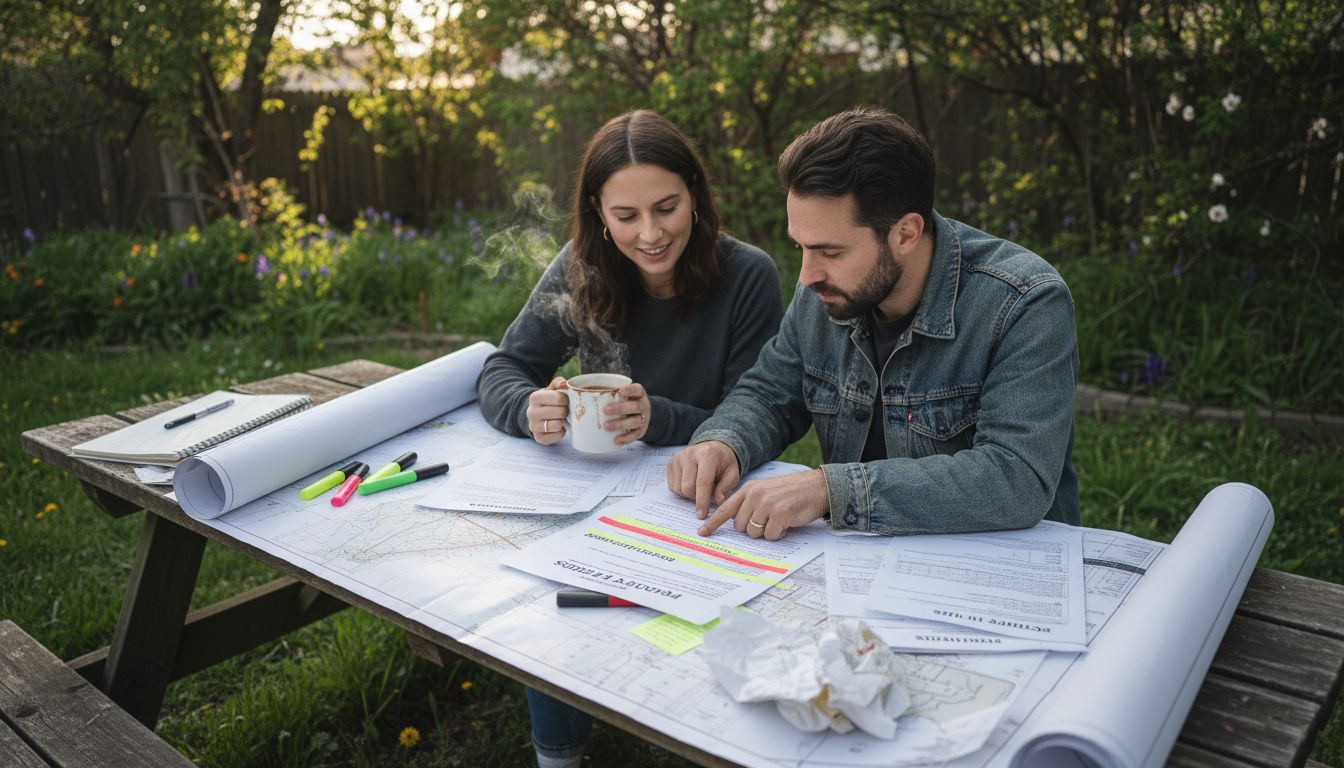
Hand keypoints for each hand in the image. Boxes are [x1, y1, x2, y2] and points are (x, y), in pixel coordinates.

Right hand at [526, 377, 569, 444]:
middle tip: (564, 410)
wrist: (536, 414)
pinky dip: (561, 432)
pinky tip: (558, 427)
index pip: (559, 398)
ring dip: (563, 422)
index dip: (566, 400)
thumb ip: (558, 382)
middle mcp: (531, 412)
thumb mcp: (551, 389)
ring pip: (558, 425)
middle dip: (565, 411)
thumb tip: (564, 383)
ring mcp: (533, 426)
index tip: (565, 400)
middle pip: (560, 412)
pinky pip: (557, 436)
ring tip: (560, 418)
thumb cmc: (548, 400)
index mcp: (534, 397)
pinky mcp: (539, 438)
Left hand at [606, 382, 650, 445]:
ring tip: (606, 426)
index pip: (637, 390)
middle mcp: (643, 405)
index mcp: (639, 394)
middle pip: (635, 406)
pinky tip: (615, 440)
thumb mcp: (622, 395)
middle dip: (620, 408)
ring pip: (635, 421)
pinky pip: (635, 435)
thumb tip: (580, 391)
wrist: (642, 414)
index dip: (630, 390)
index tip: (620, 391)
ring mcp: (644, 419)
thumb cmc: (626, 402)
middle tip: (606, 410)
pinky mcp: (641, 431)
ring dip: (621, 424)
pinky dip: (626, 438)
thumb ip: (608, 393)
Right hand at [667, 441, 740, 519]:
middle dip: (696, 498)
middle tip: (707, 495)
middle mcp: (690, 454)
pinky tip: (691, 484)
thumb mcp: (732, 473)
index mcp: (708, 455)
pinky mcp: (671, 463)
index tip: (702, 515)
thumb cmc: (723, 463)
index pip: (702, 482)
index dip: (702, 501)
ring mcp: (678, 458)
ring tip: (700, 488)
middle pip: (687, 488)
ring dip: (689, 495)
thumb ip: (725, 488)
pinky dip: (682, 490)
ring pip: (678, 488)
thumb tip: (717, 502)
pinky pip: (672, 486)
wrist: (713, 447)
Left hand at [697, 468, 829, 540]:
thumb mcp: (767, 490)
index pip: (725, 508)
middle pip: (741, 527)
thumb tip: (738, 523)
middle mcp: (755, 495)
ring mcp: (767, 504)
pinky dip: (779, 534)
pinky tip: (787, 522)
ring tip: (780, 519)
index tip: (702, 533)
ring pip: (754, 533)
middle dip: (753, 528)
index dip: (713, 523)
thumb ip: (750, 502)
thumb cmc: (792, 492)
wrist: (817, 486)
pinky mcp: (780, 514)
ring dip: (767, 531)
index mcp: (749, 489)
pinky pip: (771, 535)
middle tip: (769, 519)